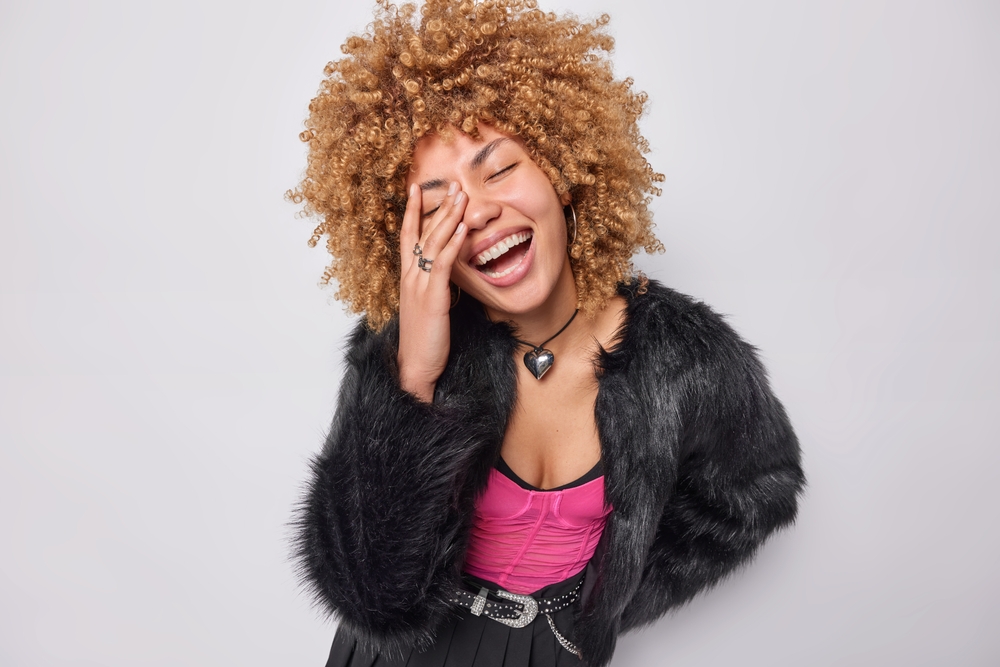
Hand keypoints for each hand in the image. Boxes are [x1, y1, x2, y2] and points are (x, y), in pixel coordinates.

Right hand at [397, 181, 469, 401]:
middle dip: (438, 207)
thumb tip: (445, 277)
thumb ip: (433, 288)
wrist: (415, 366)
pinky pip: (443, 263)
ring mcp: (419, 285)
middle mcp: (410, 277)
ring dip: (448, 217)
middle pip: (423, 233)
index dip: (411, 211)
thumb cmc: (424, 341)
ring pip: (433, 243)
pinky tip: (463, 228)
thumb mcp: (427, 308)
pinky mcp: (432, 296)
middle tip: (452, 185)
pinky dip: (453, 243)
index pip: (407, 237)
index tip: (416, 189)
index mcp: (407, 279)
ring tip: (460, 197)